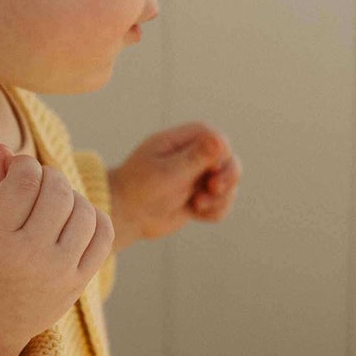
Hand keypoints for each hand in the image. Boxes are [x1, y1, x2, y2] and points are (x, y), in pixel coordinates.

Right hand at [0, 143, 114, 355]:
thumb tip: (5, 148)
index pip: (25, 178)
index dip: (24, 164)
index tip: (17, 170)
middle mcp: (28, 257)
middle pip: (57, 190)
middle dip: (48, 176)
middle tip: (36, 183)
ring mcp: (57, 273)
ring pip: (83, 209)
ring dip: (70, 195)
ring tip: (52, 202)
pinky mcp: (77, 284)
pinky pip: (103, 235)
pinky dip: (93, 218)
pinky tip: (72, 219)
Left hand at [108, 123, 241, 244]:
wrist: (125, 215)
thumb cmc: (140, 189)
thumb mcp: (168, 172)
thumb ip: (195, 158)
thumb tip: (220, 139)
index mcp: (184, 140)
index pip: (218, 140)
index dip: (221, 156)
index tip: (210, 173)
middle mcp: (195, 156)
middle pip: (230, 161)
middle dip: (228, 177)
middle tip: (212, 189)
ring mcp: (199, 178)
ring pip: (229, 185)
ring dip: (220, 199)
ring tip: (197, 205)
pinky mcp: (200, 198)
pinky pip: (222, 205)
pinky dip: (214, 212)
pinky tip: (196, 214)